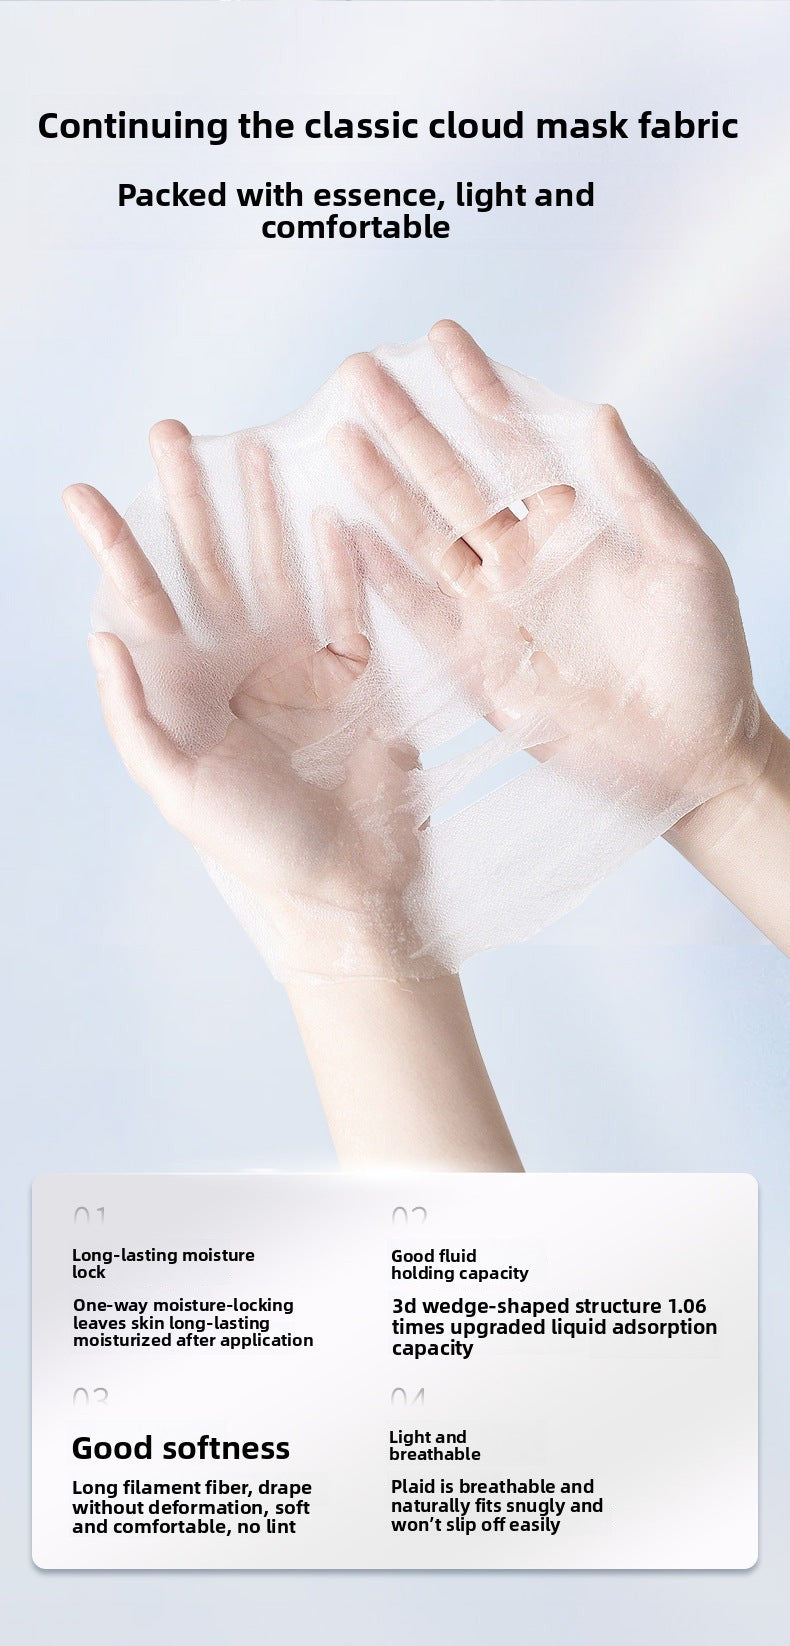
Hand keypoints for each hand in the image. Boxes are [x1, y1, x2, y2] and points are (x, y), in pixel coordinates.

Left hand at [64, 422, 421, 978]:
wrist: (344, 883)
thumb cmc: (252, 842)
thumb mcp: (174, 786)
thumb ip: (134, 716)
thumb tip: (100, 636)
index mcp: (186, 688)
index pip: (144, 600)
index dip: (115, 546)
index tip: (81, 490)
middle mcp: (237, 664)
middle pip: (206, 564)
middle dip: (188, 499)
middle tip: (171, 431)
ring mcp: (297, 664)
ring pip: (276, 567)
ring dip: (263, 510)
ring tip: (254, 445)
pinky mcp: (355, 675)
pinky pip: (348, 606)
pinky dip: (341, 564)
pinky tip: (331, 515)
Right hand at [330, 319, 770, 817]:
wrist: (695, 752)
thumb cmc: (706, 654)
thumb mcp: (684, 559)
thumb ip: (638, 489)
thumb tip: (601, 412)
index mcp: (573, 524)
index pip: (513, 443)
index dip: (478, 389)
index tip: (440, 337)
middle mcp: (523, 560)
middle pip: (452, 480)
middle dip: (408, 427)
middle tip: (359, 373)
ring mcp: (494, 610)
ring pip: (426, 535)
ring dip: (383, 488)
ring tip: (341, 436)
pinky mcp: (477, 664)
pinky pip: (421, 613)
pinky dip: (384, 578)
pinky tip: (347, 535)